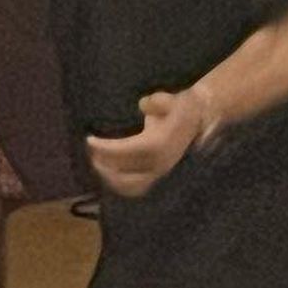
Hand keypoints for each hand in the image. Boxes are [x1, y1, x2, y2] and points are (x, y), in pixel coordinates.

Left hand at [87, 90, 206, 198]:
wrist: (198, 119)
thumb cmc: (179, 107)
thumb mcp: (169, 99)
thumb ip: (156, 102)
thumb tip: (143, 105)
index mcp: (160, 144)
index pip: (127, 151)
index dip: (106, 148)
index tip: (89, 140)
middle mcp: (159, 163)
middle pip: (125, 172)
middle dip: (104, 165)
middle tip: (90, 152)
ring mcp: (160, 172)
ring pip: (130, 186)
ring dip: (110, 178)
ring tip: (97, 163)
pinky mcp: (158, 176)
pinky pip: (136, 188)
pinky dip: (120, 184)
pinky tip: (108, 173)